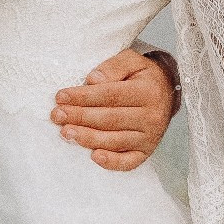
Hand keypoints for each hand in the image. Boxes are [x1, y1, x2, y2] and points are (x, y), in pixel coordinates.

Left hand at [51, 48, 176, 169]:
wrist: (166, 93)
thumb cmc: (142, 76)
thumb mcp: (132, 61)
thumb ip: (113, 66)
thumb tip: (93, 80)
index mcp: (148, 91)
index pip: (111, 95)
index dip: (84, 96)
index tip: (61, 96)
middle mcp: (152, 116)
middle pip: (110, 118)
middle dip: (80, 117)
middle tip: (57, 115)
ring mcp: (150, 137)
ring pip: (115, 140)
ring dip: (88, 138)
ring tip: (66, 132)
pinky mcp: (146, 151)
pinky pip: (129, 161)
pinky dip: (112, 162)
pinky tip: (94, 156)